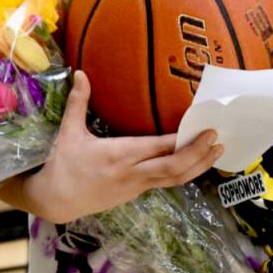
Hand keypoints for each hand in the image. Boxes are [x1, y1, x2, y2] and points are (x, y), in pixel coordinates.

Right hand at [1, 70, 222, 223]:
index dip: (183, 141)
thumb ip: (78, 102)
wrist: (54, 201)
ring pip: (174, 180)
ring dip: (198, 167)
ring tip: (217, 152)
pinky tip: (196, 163)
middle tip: (217, 139)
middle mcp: (132, 173)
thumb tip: (80, 72)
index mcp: (118, 155)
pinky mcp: (135, 193)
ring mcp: (136, 186)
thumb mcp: (68, 132)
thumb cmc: (62, 164)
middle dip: (198, 155)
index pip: (158, 148)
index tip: (203, 129)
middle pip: (174, 168)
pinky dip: (184, 173)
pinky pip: (166, 184)